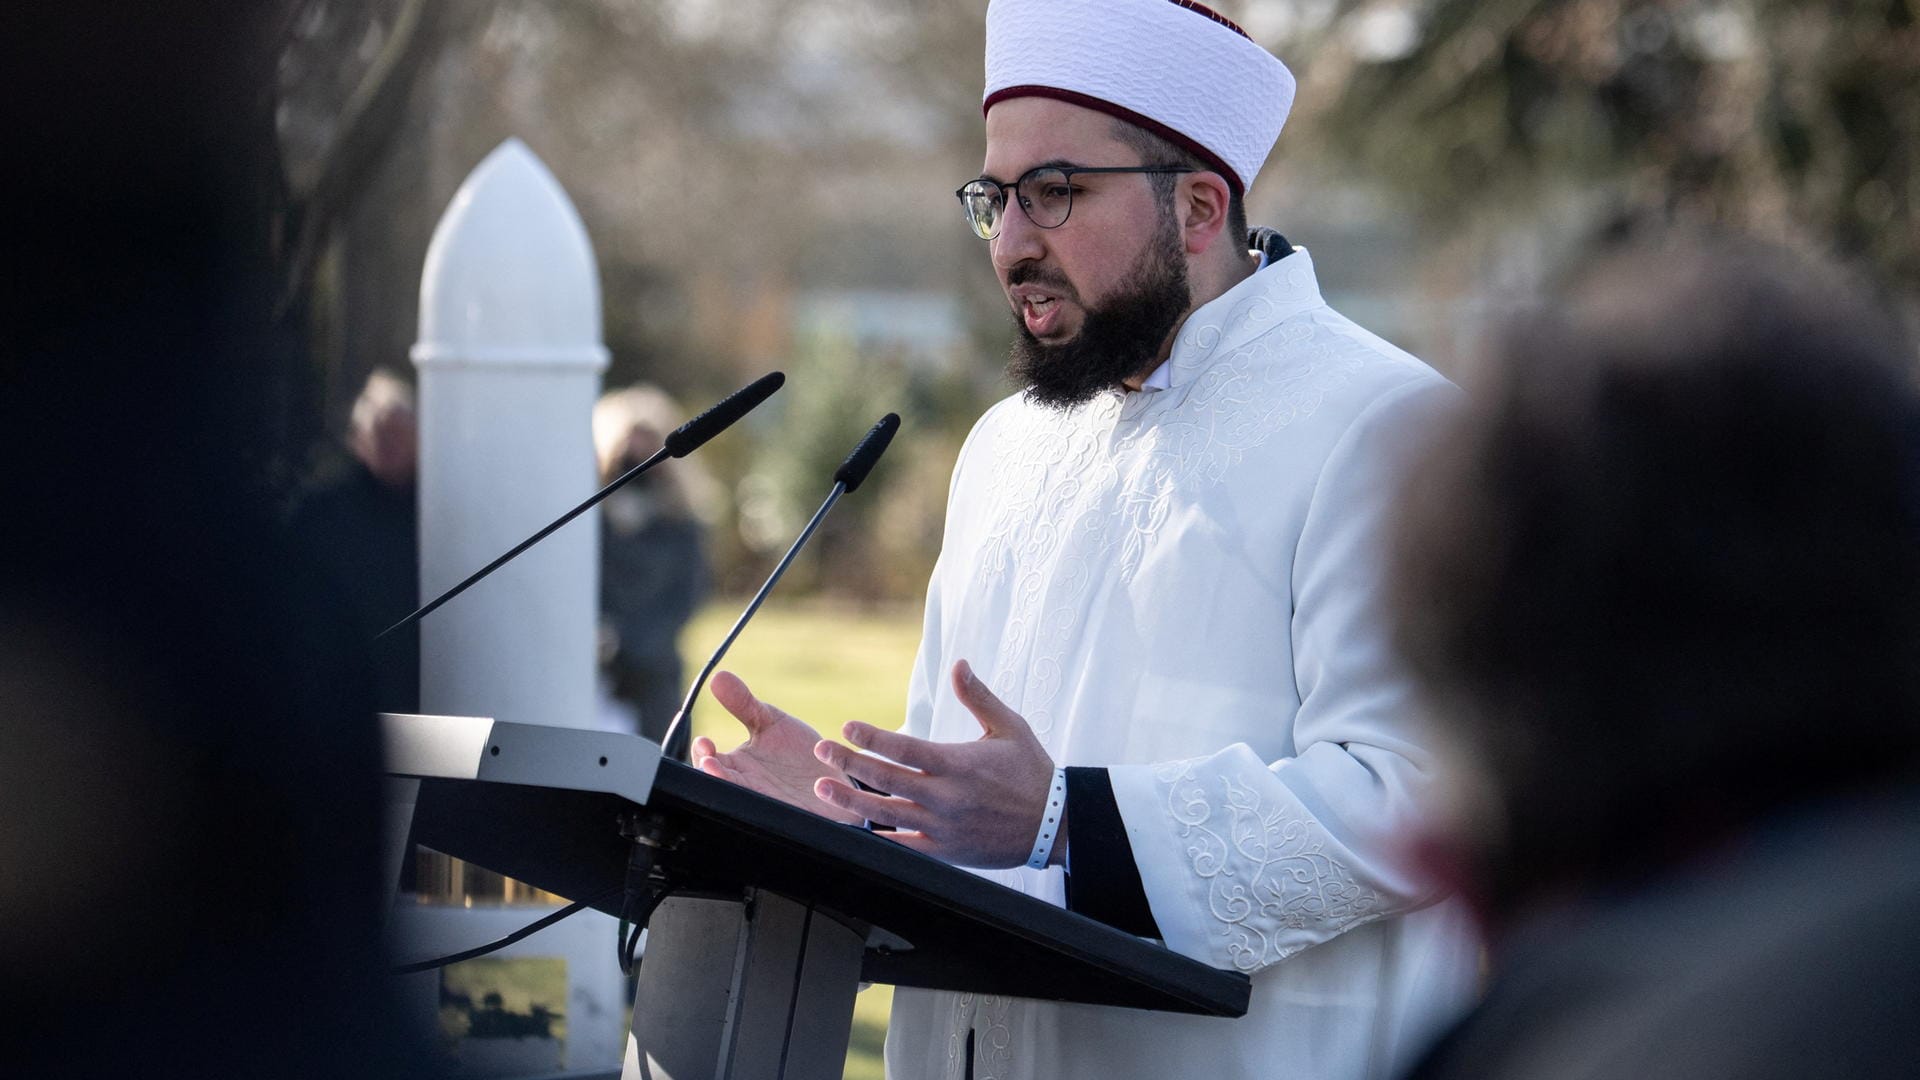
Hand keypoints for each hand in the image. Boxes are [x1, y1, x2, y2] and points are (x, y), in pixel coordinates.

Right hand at [689, 671, 863, 825]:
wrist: (837, 777)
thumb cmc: (797, 753)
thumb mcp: (771, 722)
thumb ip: (744, 703)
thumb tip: (718, 676)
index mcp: (736, 765)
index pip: (709, 761)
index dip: (702, 754)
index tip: (705, 743)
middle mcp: (747, 787)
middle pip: (719, 785)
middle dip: (711, 775)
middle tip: (709, 763)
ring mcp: (768, 804)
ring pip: (743, 803)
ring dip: (734, 791)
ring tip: (725, 776)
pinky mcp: (791, 817)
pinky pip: (778, 817)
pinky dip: (774, 809)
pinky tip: (776, 796)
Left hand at [811, 659, 1057, 867]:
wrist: (1055, 825)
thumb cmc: (1031, 772)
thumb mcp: (1009, 728)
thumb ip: (979, 696)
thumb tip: (959, 663)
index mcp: (957, 763)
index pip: (904, 747)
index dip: (871, 736)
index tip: (847, 726)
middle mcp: (946, 796)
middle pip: (885, 778)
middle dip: (848, 763)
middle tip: (822, 750)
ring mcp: (943, 826)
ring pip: (886, 813)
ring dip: (850, 800)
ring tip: (822, 787)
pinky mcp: (945, 850)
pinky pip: (903, 846)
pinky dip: (876, 837)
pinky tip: (852, 827)